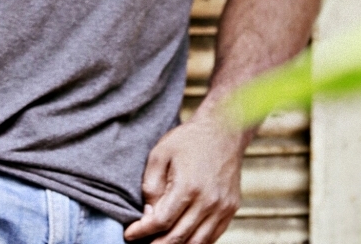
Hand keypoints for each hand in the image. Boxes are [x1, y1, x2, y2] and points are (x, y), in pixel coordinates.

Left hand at [124, 115, 244, 243]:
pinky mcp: (230, 209)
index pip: (161, 222)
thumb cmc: (189, 139)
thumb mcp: (160, 154)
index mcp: (188, 187)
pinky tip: (182, 238)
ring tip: (160, 243)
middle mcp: (208, 202)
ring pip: (196, 243)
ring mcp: (222, 208)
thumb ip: (151, 186)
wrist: (223, 129)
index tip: (129, 235)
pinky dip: (195, 242)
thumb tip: (148, 215)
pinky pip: (212, 237)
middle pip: (178, 238)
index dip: (142, 232)